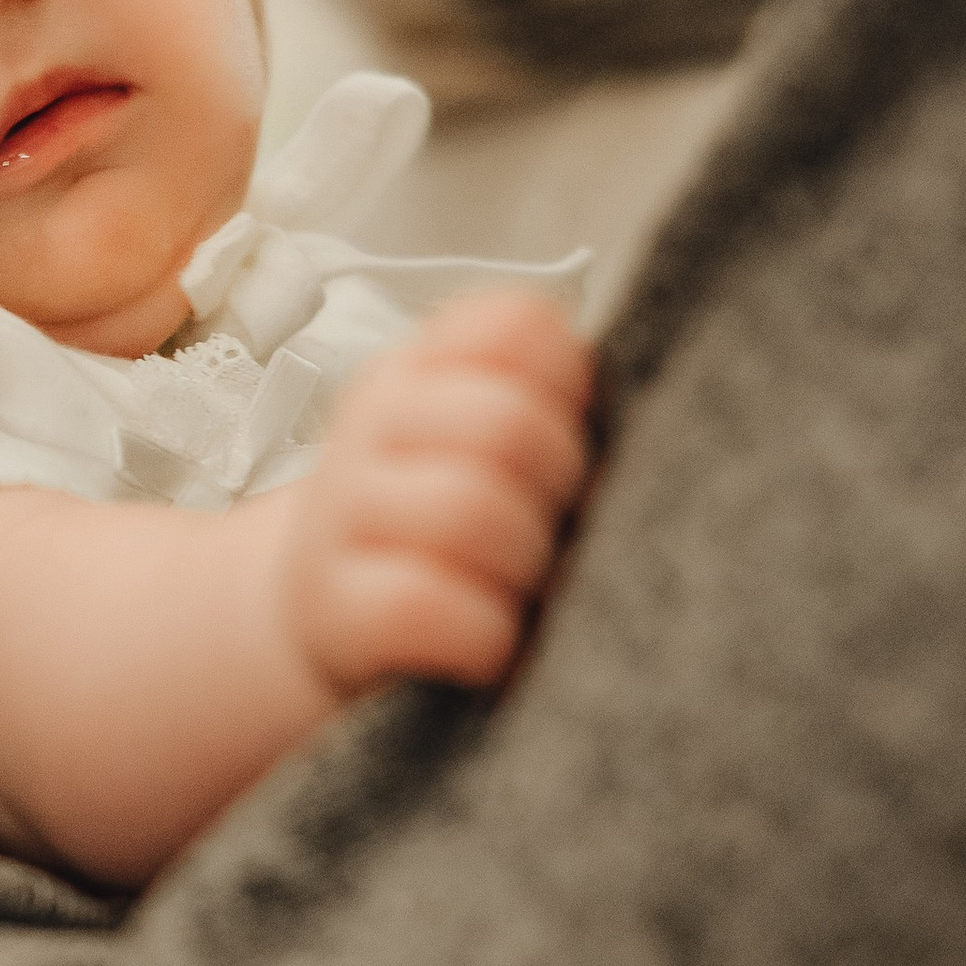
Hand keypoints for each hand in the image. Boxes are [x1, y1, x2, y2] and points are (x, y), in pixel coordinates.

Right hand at [283, 289, 595, 698]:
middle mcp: (370, 426)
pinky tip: (487, 642)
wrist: (325, 615)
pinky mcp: (334, 608)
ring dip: (522, 564)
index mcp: (418, 370)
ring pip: (468, 510)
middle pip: (505, 421)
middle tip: (555, 524)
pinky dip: (480, 633)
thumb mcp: (474, 444)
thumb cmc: (437, 529)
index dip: (568, 381)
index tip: (569, 429)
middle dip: (559, 484)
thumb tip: (640, 394)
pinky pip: (423, 605)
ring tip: (519, 588)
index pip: (515, 323)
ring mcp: (341, 516)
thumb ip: (541, 403)